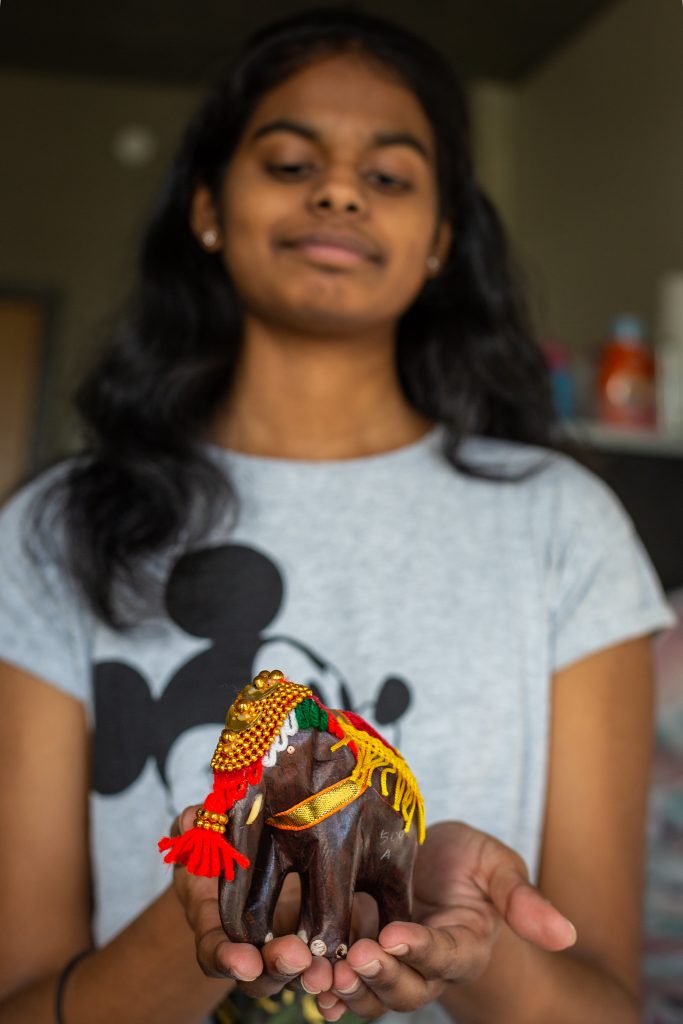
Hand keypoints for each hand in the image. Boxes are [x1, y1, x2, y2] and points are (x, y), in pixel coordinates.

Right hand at [170, 806, 332, 997]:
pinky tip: (353, 959)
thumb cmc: (225, 838)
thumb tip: (190, 818)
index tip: (245, 960)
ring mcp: (280, 948)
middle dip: (276, 968)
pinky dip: (338, 967)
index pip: (214, 950)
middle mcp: (246, 945)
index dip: (226, 958)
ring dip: (311, 971)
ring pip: (294, 973)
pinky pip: (325, 963)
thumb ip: (197, 823)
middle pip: (259, 974)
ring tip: (329, 965)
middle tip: (297, 957)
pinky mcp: (315, 941)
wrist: (262, 844)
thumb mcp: (207, 828)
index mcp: (213, 921)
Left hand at [317, 820, 576, 1020]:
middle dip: (380, 975)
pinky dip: (325, 990)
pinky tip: (304, 985)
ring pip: (371, 993)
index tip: (398, 935)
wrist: (429, 861)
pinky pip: (344, 985)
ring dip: (348, 989)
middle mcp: (426, 966)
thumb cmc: (467, 862)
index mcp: (463, 945)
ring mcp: (390, 965)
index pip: (444, 954)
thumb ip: (523, 899)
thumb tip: (565, 933)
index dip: (422, 949)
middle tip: (355, 956)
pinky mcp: (358, 955)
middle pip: (406, 986)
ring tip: (322, 975)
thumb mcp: (497, 865)